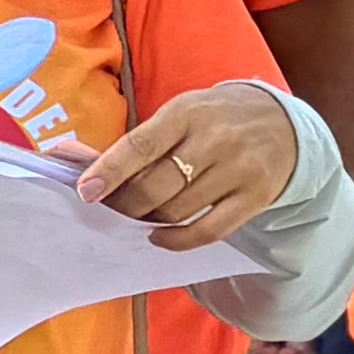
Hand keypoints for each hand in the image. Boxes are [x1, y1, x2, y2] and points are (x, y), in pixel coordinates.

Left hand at [79, 80, 299, 249]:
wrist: (283, 123)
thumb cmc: (214, 120)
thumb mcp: (179, 115)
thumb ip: (135, 141)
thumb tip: (70, 158)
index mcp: (187, 113)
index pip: (141, 145)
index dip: (110, 171)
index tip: (85, 192)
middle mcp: (215, 139)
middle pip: (156, 186)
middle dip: (125, 205)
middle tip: (111, 210)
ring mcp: (239, 170)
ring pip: (177, 211)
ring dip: (149, 220)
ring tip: (139, 216)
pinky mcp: (256, 197)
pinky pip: (208, 231)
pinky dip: (177, 240)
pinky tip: (159, 236)